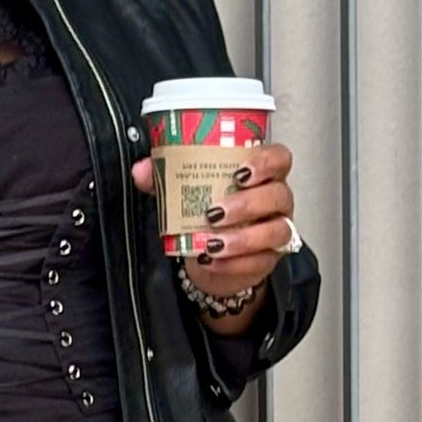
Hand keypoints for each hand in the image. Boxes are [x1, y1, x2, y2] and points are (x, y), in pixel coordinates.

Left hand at [130, 142, 296, 336]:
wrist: (208, 255)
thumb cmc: (205, 212)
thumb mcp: (183, 191)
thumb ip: (164, 177)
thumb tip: (141, 170)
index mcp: (261, 174)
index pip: (280, 158)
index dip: (267, 162)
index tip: (240, 172)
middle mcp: (276, 199)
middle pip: (278, 195)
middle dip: (247, 204)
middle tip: (214, 212)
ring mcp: (276, 229)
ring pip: (276, 230)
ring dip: (244, 238)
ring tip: (213, 243)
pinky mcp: (268, 259)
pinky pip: (260, 261)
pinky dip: (234, 263)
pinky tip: (212, 261)